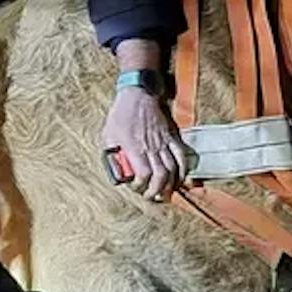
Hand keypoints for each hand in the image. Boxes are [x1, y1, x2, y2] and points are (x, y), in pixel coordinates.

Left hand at [102, 86, 190, 203]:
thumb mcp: (108, 136)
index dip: (140, 186)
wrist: (137, 94)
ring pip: (172, 168)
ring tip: (165, 193)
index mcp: (134, 146)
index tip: (136, 188)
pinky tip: (180, 178)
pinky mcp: (171, 136)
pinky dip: (183, 169)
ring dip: (170, 184)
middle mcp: (151, 146)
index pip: (142, 174)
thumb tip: (117, 173)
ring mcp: (163, 141)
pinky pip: (181, 156)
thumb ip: (112, 156)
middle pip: (160, 175)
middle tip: (152, 197)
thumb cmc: (120, 115)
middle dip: (156, 190)